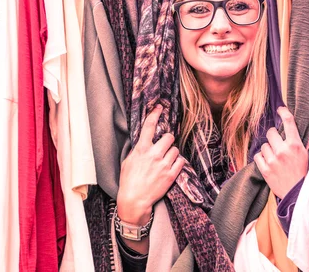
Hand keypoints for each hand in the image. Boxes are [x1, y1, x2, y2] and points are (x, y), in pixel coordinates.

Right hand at [117, 105, 184, 225]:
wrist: (134, 200)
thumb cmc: (128, 181)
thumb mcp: (128, 162)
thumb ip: (137, 150)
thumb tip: (143, 142)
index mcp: (141, 149)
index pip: (149, 126)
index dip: (155, 114)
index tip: (159, 107)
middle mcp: (153, 155)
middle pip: (169, 137)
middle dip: (167, 140)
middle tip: (164, 146)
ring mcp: (163, 165)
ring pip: (176, 149)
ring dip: (172, 152)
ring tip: (166, 159)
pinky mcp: (171, 175)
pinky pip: (181, 162)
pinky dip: (178, 162)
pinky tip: (171, 166)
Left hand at [255, 107, 308, 198]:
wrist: (298, 194)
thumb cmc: (303, 173)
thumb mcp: (307, 155)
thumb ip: (301, 142)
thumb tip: (295, 129)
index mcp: (296, 145)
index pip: (289, 123)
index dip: (283, 113)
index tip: (280, 109)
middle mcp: (283, 150)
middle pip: (271, 133)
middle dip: (273, 136)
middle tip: (277, 143)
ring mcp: (273, 160)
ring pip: (263, 145)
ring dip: (268, 149)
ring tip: (275, 157)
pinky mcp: (264, 169)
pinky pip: (257, 155)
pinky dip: (261, 158)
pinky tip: (268, 162)